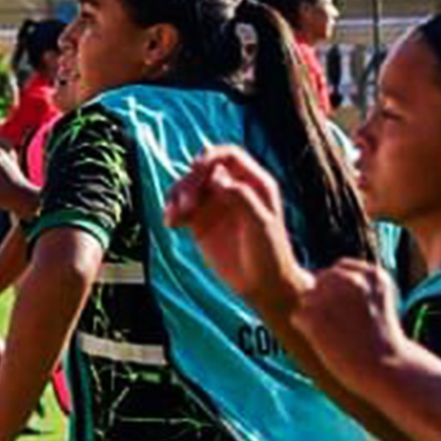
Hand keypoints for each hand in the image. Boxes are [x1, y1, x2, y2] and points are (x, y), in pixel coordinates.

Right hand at [163, 147, 307, 313]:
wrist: (263, 285)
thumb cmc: (269, 254)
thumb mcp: (260, 224)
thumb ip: (241, 197)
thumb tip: (216, 178)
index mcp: (254, 183)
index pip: (228, 155)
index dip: (210, 157)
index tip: (196, 170)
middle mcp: (233, 188)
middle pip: (202, 169)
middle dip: (189, 183)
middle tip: (186, 206)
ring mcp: (215, 204)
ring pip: (186, 187)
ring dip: (175, 197)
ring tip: (174, 218)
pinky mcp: (200, 222)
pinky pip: (179, 207)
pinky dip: (171, 211)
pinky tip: (171, 224)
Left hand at [290, 261, 407, 398]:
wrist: (389, 370)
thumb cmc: (382, 342)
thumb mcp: (378, 304)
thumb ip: (355, 287)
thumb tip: (310, 277)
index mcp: (373, 275)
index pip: (340, 268)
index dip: (340, 292)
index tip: (353, 313)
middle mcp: (352, 279)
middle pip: (320, 280)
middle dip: (325, 300)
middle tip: (343, 327)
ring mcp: (333, 296)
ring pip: (306, 298)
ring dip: (315, 316)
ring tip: (338, 336)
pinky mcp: (315, 315)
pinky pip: (298, 316)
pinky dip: (307, 331)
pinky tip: (328, 343)